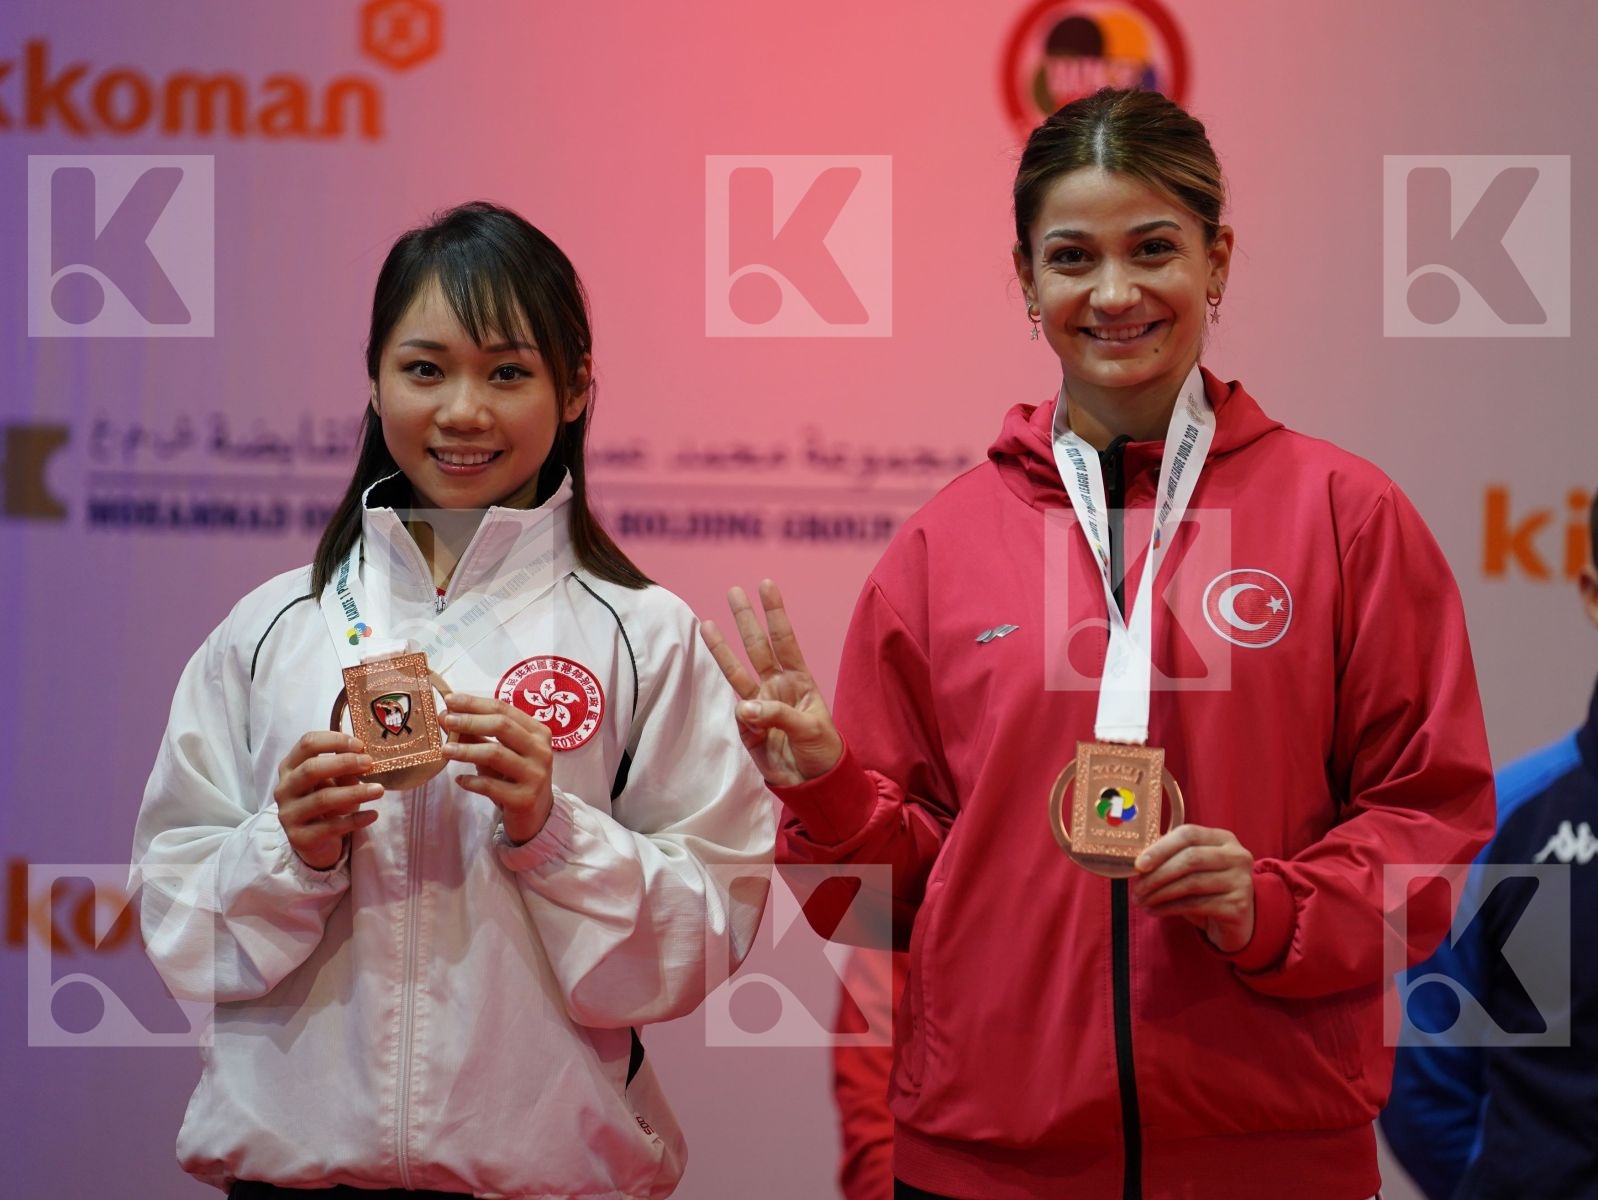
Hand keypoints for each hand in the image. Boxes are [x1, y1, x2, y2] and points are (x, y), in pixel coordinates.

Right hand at [274, 732, 381, 869]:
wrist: (314, 842)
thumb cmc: (325, 802)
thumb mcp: (334, 782)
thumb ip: (344, 771)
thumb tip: (364, 761)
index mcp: (290, 767)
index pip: (307, 744)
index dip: (334, 740)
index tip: (360, 745)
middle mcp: (284, 789)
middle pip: (311, 769)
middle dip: (344, 763)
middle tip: (369, 763)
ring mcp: (289, 814)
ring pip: (323, 799)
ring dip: (355, 792)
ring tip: (379, 790)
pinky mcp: (300, 838)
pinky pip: (331, 826)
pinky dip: (356, 819)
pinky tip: (373, 814)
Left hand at [440, 691, 553, 844]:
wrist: (536, 815)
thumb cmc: (515, 777)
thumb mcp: (500, 752)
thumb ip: (477, 735)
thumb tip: (447, 715)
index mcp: (537, 732)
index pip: (504, 709)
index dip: (475, 703)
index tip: (450, 700)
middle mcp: (541, 750)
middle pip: (502, 726)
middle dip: (470, 721)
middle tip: (446, 720)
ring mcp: (535, 774)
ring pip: (496, 753)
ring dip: (466, 750)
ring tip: (444, 750)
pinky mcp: (525, 798)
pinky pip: (492, 786)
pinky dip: (472, 781)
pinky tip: (460, 780)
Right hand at [700, 579, 843, 786]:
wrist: (814, 785)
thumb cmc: (823, 751)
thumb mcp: (810, 728)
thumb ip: (778, 714)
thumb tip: (745, 706)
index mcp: (799, 680)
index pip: (785, 641)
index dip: (775, 614)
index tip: (766, 585)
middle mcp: (777, 687)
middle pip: (758, 647)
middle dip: (746, 619)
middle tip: (733, 591)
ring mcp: (761, 706)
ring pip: (737, 672)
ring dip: (722, 649)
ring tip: (706, 624)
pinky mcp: (748, 729)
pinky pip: (740, 716)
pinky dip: (744, 716)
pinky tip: (752, 719)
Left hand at [1129, 824, 1255, 952]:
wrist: (1236, 921)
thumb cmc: (1208, 889)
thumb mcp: (1192, 868)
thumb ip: (1172, 858)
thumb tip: (1138, 863)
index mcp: (1223, 838)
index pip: (1188, 834)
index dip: (1161, 848)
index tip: (1138, 865)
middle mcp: (1237, 856)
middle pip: (1190, 859)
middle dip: (1158, 874)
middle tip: (1137, 888)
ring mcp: (1241, 881)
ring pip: (1191, 883)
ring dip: (1160, 893)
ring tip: (1141, 901)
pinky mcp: (1238, 905)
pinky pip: (1196, 904)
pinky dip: (1170, 908)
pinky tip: (1155, 911)